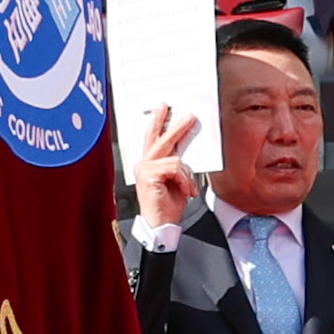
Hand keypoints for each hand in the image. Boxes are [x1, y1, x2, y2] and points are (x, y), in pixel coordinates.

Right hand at [127, 100, 200, 237]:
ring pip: (174, 158)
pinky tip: (184, 191)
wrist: (160, 224)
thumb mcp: (177, 180)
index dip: (158, 121)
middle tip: (188, 115)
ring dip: (186, 176)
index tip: (164, 108)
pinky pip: (175, 168)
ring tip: (187, 188)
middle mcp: (144, 163)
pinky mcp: (149, 175)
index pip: (153, 137)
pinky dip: (184, 181)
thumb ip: (177, 164)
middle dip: (175, 125)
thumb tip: (186, 152)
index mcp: (150, 164)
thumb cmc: (167, 206)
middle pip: (159, 137)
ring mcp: (144, 169)